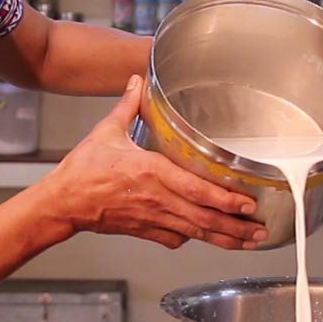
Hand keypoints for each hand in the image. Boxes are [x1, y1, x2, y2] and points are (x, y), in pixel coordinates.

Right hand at [39, 75, 267, 250]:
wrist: (63, 203)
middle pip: (203, 217)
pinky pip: (176, 239)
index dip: (224, 199)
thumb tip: (138, 81)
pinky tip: (209, 238)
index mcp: (149, 172)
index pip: (195, 190)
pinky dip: (194, 239)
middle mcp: (156, 199)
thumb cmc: (82, 171)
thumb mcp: (106, 132)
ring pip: (195, 232)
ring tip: (249, 241)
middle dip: (235, 225)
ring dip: (224, 238)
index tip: (246, 202)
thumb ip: (128, 106)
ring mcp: (151, 219)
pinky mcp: (144, 231)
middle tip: (260, 228)